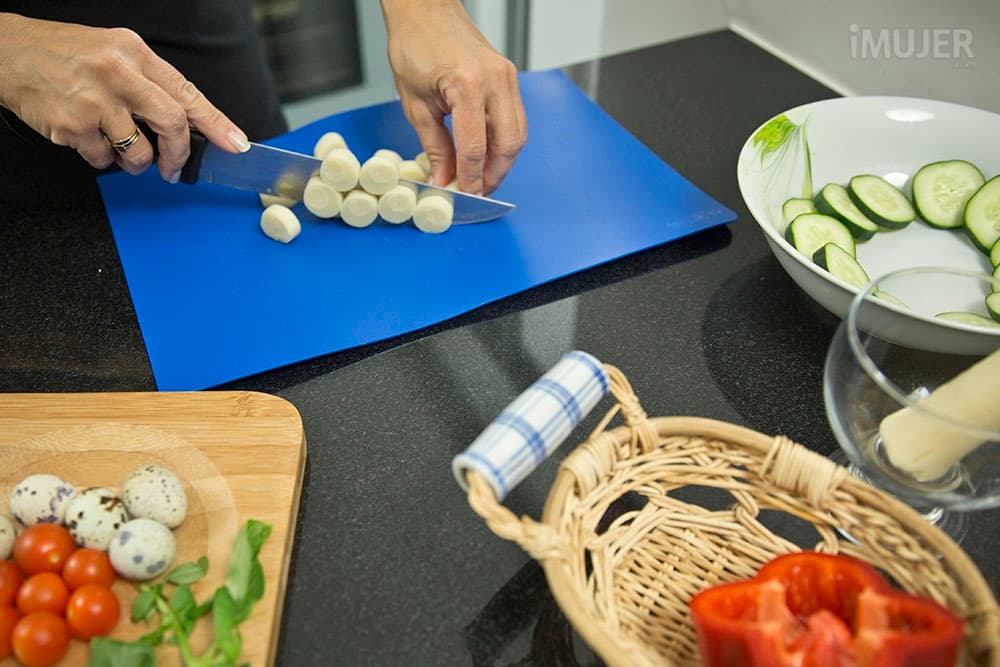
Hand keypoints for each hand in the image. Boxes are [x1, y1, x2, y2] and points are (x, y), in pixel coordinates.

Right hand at [0, 13, 249, 182]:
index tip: (235, 144)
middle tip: (173, 168)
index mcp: (134, 53)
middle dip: (178, 155)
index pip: (187, 92)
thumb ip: (149, 83)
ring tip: (119, 146)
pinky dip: (102, 158)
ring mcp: (94, 101)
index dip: (216, 123)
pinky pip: (103, 159)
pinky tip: (87, 137)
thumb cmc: (64, 54)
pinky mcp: (71, 126)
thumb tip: (187, 122)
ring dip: (136, 161)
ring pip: (138, 152)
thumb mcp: (114, 52)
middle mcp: (117, 74)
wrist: (6, 52)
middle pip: (172, 124)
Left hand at [380, 0, 526, 194]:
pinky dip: (504, 141)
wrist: (425, 11)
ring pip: (518, 134)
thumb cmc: (415, 46)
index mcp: (468, 85)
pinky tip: (488, 153)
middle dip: (494, 174)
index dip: (471, 177)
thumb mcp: (416, 105)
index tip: (464, 194)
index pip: (476, 147)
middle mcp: (495, 80)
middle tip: (477, 191)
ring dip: (503, 161)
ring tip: (482, 177)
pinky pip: (515, 118)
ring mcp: (506, 77)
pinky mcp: (508, 77)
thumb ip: (435, 146)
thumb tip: (444, 179)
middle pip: (508, 144)